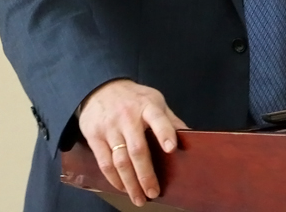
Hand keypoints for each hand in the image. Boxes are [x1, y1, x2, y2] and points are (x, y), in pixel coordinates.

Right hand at [78, 79, 187, 206]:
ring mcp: (110, 127)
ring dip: (130, 183)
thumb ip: (169, 119)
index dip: (165, 133)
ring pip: (120, 161)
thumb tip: (190, 138)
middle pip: (137, 149)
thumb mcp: (154, 100)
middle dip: (146, 174)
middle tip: (153, 191)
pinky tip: (122, 187)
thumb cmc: (133, 98)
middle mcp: (128, 117)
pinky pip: (104, 162)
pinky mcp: (95, 136)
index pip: (158, 119)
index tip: (171, 148)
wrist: (100, 87)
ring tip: (139, 198)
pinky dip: (114, 179)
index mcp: (147, 106)